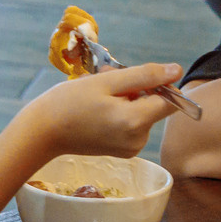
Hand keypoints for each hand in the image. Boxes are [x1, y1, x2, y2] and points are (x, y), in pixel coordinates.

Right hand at [20, 63, 181, 158]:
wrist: (43, 132)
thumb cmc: (69, 103)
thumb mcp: (106, 81)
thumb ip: (145, 75)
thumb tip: (177, 70)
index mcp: (135, 122)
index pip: (170, 100)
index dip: (159, 83)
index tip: (134, 77)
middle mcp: (139, 139)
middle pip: (155, 104)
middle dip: (136, 87)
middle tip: (106, 79)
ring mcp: (132, 148)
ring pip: (143, 112)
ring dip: (126, 97)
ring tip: (99, 93)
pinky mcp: (125, 151)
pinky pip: (134, 123)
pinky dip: (121, 111)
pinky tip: (100, 107)